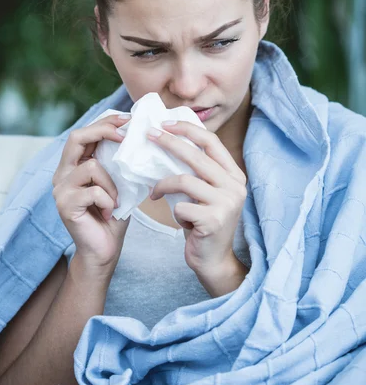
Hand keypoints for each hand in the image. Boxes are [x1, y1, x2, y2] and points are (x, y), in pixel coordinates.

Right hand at [52, 113, 130, 270]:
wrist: (103, 251)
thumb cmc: (113, 216)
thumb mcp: (118, 183)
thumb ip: (117, 163)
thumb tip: (137, 136)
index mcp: (73, 166)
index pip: (83, 133)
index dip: (104, 122)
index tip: (127, 119)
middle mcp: (62, 174)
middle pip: (76, 137)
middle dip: (104, 131)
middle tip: (125, 135)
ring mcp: (60, 190)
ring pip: (91, 166)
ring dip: (112, 183)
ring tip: (116, 201)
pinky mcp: (64, 205)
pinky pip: (94, 191)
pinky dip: (108, 201)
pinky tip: (110, 213)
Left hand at [147, 120, 246, 280]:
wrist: (213, 261)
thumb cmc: (203, 222)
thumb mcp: (205, 193)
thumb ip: (197, 172)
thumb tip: (167, 142)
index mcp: (234, 175)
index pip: (211, 141)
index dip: (188, 129)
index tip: (166, 123)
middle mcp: (235, 186)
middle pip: (196, 156)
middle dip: (169, 143)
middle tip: (149, 136)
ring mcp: (226, 203)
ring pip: (184, 180)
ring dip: (162, 185)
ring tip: (155, 193)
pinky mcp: (214, 220)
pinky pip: (181, 206)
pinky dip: (174, 211)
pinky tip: (179, 220)